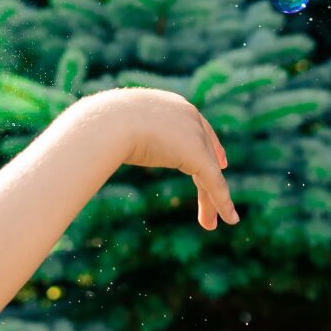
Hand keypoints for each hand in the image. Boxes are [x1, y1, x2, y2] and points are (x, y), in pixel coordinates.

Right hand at [71, 88, 238, 230]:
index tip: (219, 161)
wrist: (109, 121)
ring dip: (211, 201)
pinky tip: (229, 219)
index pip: (198, 127)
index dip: (210, 146)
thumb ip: (119, 134)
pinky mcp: (198, 156)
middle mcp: (189, 116)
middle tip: (216, 200)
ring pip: (208, 173)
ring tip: (211, 225)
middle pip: (205, 153)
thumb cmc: (102, 124)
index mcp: (172, 105)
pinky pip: (214, 183)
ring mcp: (195, 135)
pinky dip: (222, 203)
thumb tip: (101, 141)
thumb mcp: (114, 126)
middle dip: (210, 180)